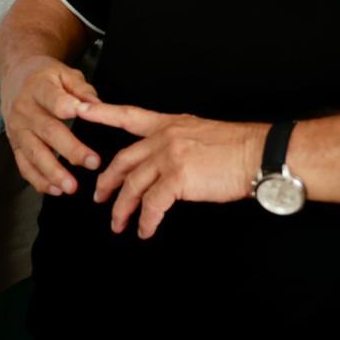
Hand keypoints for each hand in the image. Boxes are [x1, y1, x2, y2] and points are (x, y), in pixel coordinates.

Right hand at [0, 55, 100, 195]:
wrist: (15, 77)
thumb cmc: (45, 76)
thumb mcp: (63, 72)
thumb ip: (81, 88)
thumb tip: (96, 105)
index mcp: (38, 87)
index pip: (51, 97)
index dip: (65, 105)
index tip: (82, 113)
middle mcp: (24, 110)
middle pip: (47, 130)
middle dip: (70, 149)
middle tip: (93, 162)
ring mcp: (17, 130)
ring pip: (34, 153)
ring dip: (53, 172)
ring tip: (72, 187)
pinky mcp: (15, 145)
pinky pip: (24, 165)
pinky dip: (38, 180)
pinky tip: (55, 190)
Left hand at [78, 101, 264, 238]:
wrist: (257, 153)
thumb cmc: (237, 147)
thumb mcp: (199, 132)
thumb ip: (176, 142)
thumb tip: (166, 161)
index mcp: (168, 124)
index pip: (128, 115)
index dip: (102, 113)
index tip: (81, 110)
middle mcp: (163, 137)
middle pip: (123, 160)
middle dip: (107, 181)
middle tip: (99, 196)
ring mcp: (169, 157)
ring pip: (133, 185)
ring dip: (122, 209)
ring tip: (119, 224)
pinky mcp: (177, 178)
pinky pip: (152, 205)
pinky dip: (146, 221)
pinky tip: (145, 230)